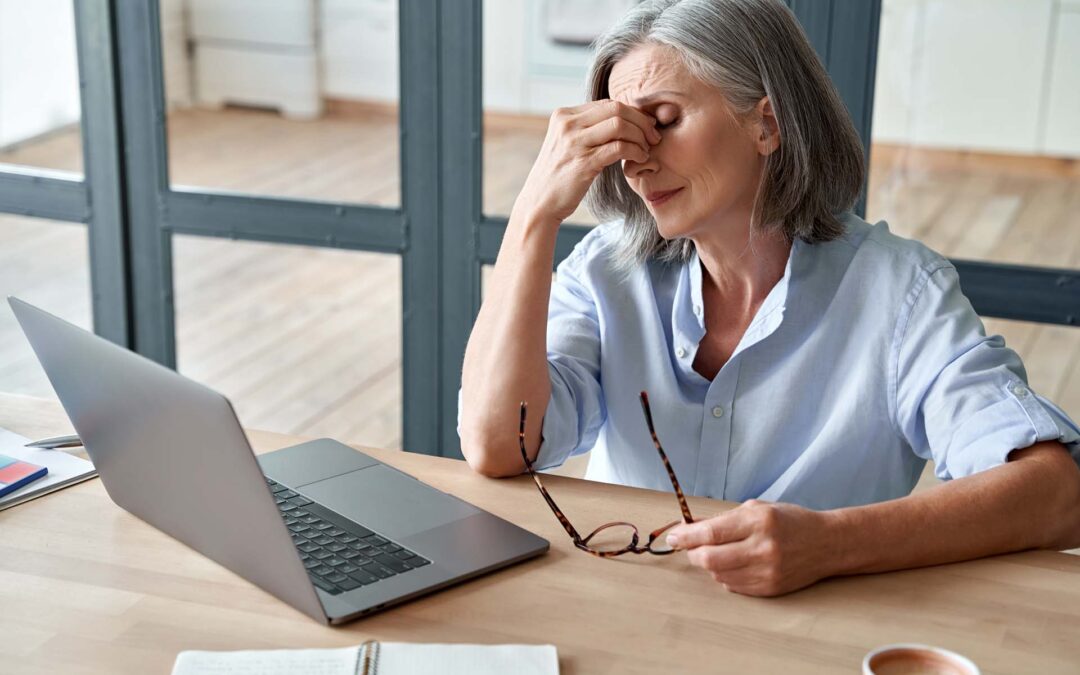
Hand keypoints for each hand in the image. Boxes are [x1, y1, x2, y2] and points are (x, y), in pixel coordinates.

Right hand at [513, 100, 660, 224]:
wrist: (539, 202)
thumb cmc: (559, 175)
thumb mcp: (568, 143)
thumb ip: (587, 129)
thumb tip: (621, 119)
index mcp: (564, 115)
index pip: (607, 103)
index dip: (632, 112)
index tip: (646, 126)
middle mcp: (567, 124)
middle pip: (616, 109)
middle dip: (641, 121)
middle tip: (653, 137)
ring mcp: (574, 143)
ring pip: (619, 125)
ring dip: (640, 136)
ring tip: (646, 149)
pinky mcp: (583, 163)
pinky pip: (619, 148)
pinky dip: (635, 151)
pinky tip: (640, 159)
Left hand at [665, 499, 838, 596]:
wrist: (827, 544)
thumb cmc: (790, 521)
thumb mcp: (757, 509)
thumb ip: (723, 519)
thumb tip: (689, 528)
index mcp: (759, 522)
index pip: (711, 532)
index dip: (686, 536)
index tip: (673, 536)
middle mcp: (763, 548)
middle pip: (710, 559)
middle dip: (693, 554)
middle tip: (691, 547)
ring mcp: (768, 572)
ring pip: (719, 574)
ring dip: (710, 564)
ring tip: (719, 553)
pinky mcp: (770, 589)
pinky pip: (733, 586)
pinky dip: (725, 576)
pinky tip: (734, 564)